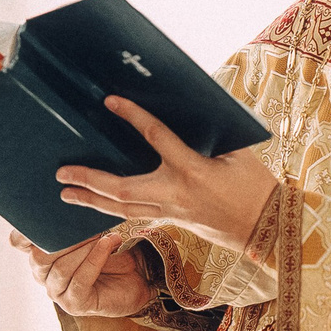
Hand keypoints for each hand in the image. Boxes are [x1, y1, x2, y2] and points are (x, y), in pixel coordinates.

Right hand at [13, 227, 154, 317]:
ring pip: (60, 269)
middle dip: (63, 239)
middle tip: (86, 225)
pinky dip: (95, 260)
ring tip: (102, 235)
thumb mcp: (91, 232)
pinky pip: (80, 281)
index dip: (24, 230)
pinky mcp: (74, 305)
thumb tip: (73, 200)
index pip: (18, 242)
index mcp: (40, 254)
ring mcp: (57, 292)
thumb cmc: (110, 252)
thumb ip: (75, 223)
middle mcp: (42, 274)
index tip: (43, 215)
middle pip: (39, 257)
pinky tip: (108, 244)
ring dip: (83, 249)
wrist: (136, 277)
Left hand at [56, 97, 276, 255]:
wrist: (269, 229)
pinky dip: (112, 211)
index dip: (133, 117)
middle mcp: (175, 195)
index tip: (112, 102)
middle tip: (61, 172)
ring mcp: (172, 213)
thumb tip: (188, 114)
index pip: (156, 138)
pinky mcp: (174, 224)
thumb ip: (210, 135)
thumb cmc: (257, 187)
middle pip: (120, 189)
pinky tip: (98, 207)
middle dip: (88, 180)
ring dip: (90, 201)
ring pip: (121, 209)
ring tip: (66, 194)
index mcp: (193, 170)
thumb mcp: (237, 153)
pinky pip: (135, 217)